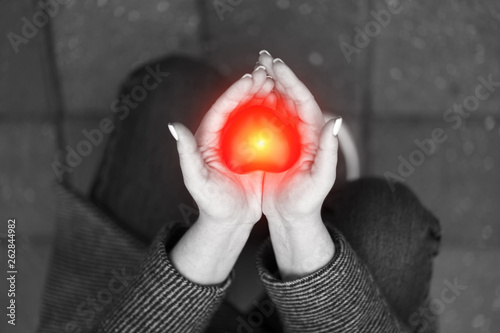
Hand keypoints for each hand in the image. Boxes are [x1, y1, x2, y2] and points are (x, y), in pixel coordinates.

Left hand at [168, 67, 273, 226]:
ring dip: (266, 97)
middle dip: (252, 87)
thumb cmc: (211, 202)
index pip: (221, 109)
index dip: (234, 92)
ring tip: (279, 82)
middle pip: (238, 105)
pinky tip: (289, 107)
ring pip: (254, 113)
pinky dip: (277, 116)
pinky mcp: (256, 151)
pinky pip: (268, 129)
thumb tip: (174, 125)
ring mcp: (241, 142)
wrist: (231, 219)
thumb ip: (185, 153)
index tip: (250, 79)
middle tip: (268, 73)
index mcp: (208, 137)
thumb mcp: (196, 180)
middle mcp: (224, 135)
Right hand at [258, 51, 341, 279]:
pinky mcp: (271, 145)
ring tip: (254, 68)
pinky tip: (242, 97)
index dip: (292, 82)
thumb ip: (329, 151)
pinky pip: (261, 121)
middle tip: (263, 57)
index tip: (278, 67)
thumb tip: (335, 119)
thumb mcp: (320, 180)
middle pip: (289, 97)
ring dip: (265, 85)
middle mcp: (300, 131)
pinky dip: (253, 106)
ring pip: (275, 105)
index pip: (304, 102)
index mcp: (313, 135)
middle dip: (278, 75)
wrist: (291, 217)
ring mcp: (285, 137)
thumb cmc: (307, 201)